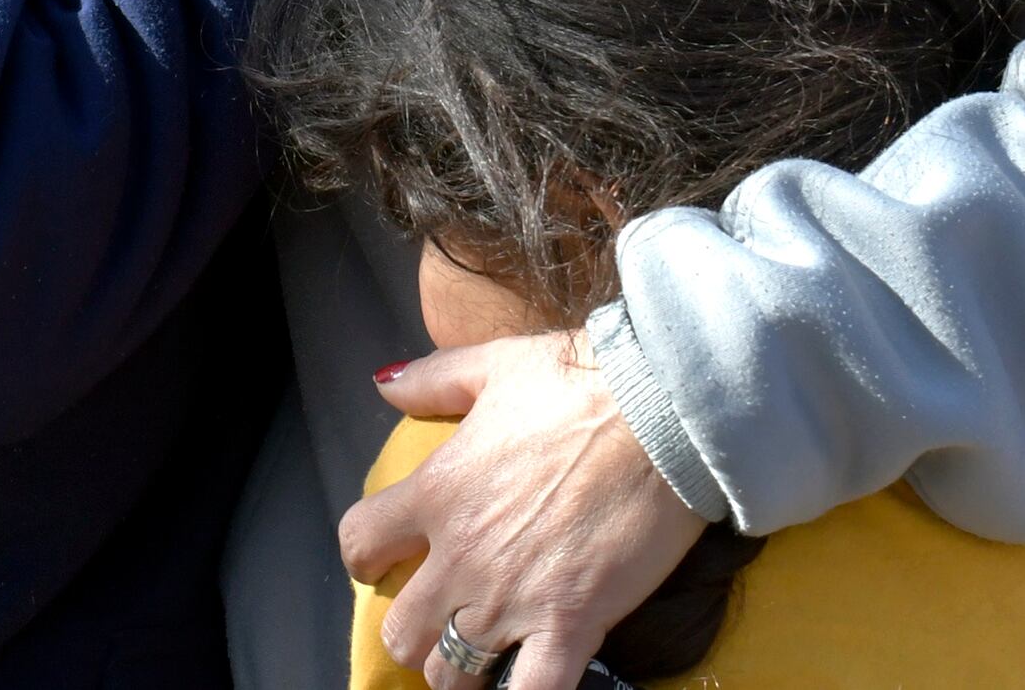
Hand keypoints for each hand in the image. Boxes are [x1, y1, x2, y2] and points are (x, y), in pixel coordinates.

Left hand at [343, 332, 708, 689]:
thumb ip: (432, 379)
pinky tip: (523, 681)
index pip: (361, 541)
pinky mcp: (572, 625)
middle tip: (439, 621)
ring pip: (452, 673)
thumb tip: (384, 384)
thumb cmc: (579, 385)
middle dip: (414, 632)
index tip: (381, 563)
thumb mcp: (492, 365)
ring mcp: (513, 598)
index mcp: (437, 492)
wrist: (663, 412)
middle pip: (402, 629)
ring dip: (459, 671)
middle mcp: (462, 555)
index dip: (365, 558)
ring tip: (479, 660)